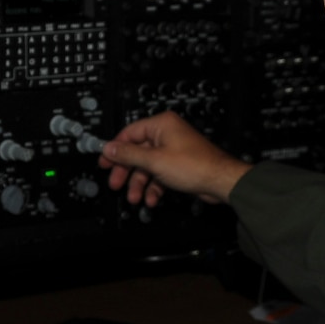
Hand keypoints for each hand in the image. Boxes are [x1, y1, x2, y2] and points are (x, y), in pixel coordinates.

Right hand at [98, 111, 250, 206]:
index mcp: (161, 125)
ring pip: (147, 166)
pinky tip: (151, 199)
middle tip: (116, 183)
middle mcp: (167, 135)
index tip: (104, 161)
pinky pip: (158, 175)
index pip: (129, 133)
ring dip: (139, 183)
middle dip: (126, 171)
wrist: (220, 181)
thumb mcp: (154, 160)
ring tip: (135, 197)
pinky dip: (153, 187)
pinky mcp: (178, 165)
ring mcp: (173, 150)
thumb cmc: (196, 165)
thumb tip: (109, 148)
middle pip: (136, 152)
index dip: (115, 149)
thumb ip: (128, 154)